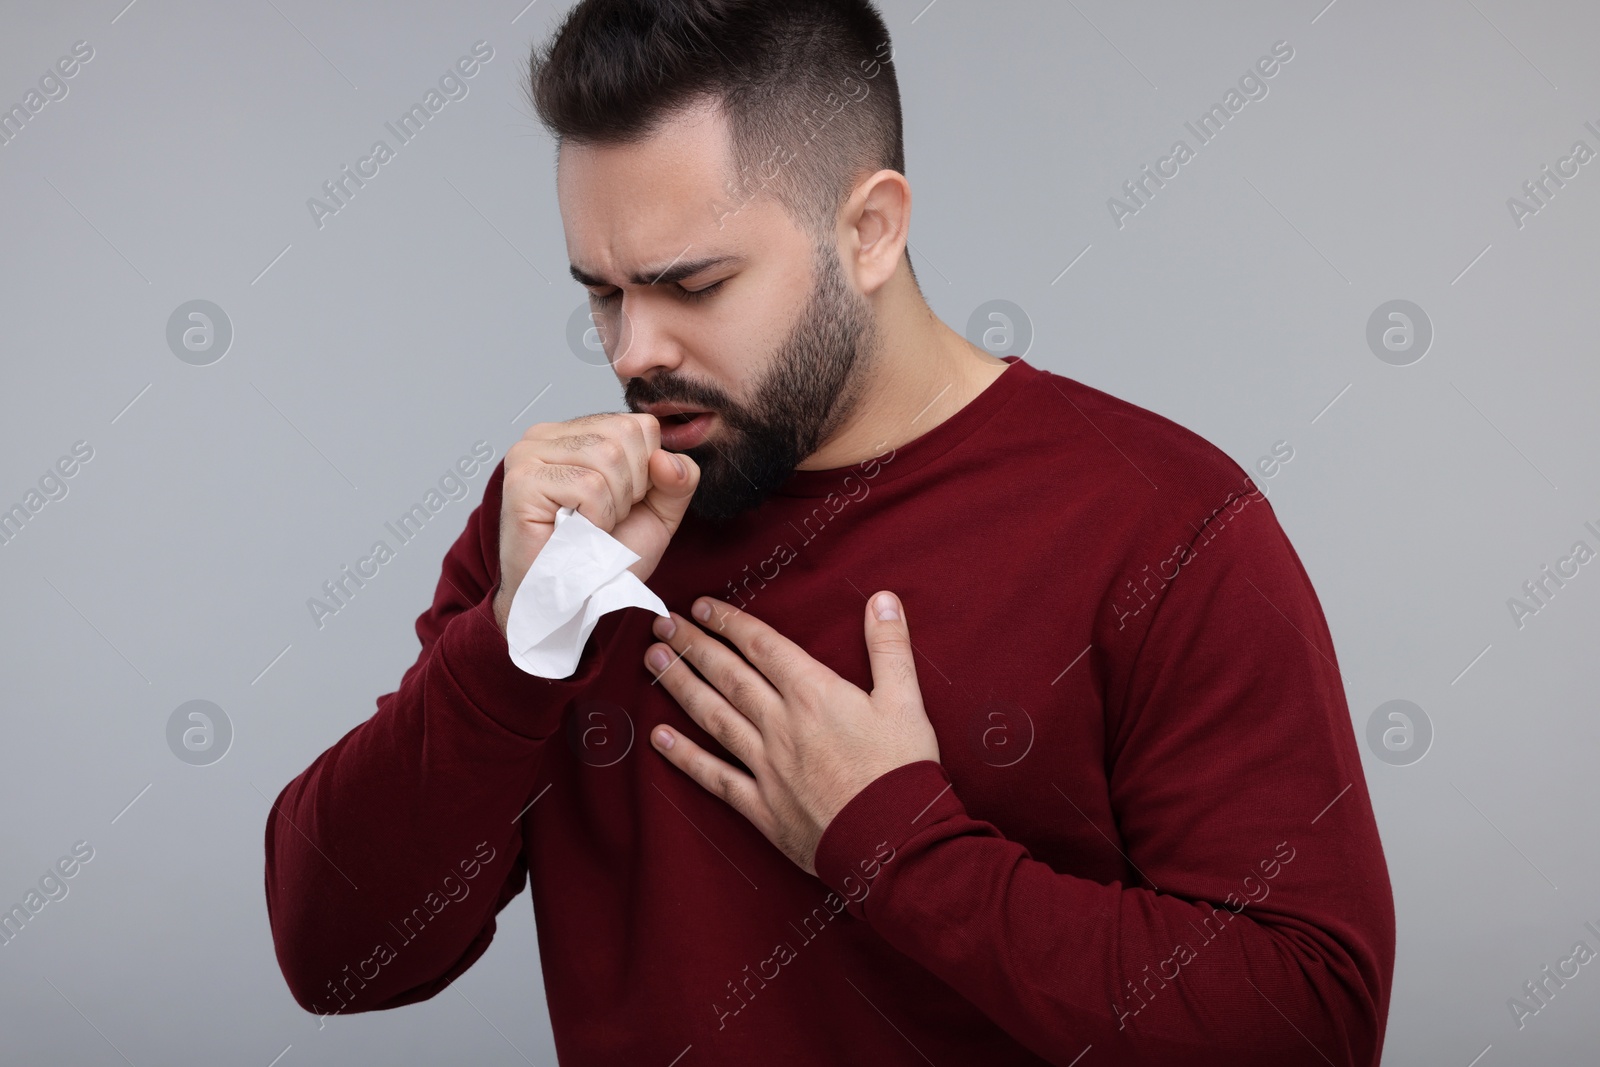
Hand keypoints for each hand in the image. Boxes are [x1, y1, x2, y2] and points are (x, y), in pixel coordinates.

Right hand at [493, 413, 699, 633]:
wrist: (569, 603)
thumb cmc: (602, 558)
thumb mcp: (658, 512)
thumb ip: (678, 478)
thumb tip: (666, 459)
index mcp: (577, 433)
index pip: (639, 423)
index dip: (648, 471)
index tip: (623, 504)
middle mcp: (547, 434)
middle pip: (625, 434)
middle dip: (632, 488)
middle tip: (604, 519)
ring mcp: (529, 454)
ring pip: (608, 457)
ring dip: (613, 505)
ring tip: (589, 525)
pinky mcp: (522, 481)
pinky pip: (588, 486)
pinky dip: (596, 518)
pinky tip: (577, 532)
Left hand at [643, 591, 938, 875]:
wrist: (892, 840)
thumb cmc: (901, 770)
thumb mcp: (906, 701)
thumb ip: (889, 647)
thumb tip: (882, 599)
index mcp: (814, 694)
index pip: (762, 646)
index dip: (730, 622)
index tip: (701, 605)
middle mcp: (781, 724)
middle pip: (728, 675)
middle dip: (693, 645)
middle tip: (662, 622)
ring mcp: (766, 766)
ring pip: (713, 717)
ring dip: (680, 686)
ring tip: (652, 661)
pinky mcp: (762, 805)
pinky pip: (716, 776)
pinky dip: (685, 758)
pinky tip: (660, 739)